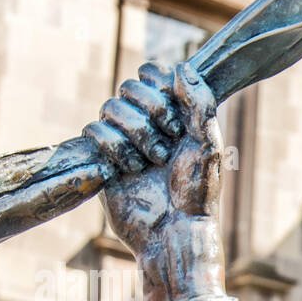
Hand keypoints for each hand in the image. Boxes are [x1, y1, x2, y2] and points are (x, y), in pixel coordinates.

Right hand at [86, 60, 224, 300]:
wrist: (173, 234)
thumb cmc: (197, 194)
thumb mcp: (208, 146)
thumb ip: (200, 104)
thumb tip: (181, 66)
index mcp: (174, 116)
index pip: (152, 74)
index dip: (160, 88)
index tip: (178, 120)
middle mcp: (148, 125)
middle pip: (128, 87)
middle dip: (148, 113)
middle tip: (167, 146)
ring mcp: (124, 141)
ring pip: (109, 107)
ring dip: (133, 133)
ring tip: (151, 163)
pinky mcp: (104, 161)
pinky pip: (93, 131)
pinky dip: (113, 147)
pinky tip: (130, 171)